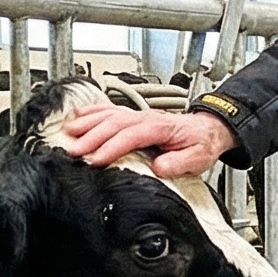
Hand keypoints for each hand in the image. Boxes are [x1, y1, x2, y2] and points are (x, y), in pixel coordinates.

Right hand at [60, 105, 235, 176]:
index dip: (112, 147)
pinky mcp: (134, 117)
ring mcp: (138, 116)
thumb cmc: (200, 144)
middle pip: (114, 123)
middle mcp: (146, 118)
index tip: (97, 160)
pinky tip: (79, 115)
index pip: (131, 135)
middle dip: (92, 136)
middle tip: (75, 151)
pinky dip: (93, 112)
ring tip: (70, 133)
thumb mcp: (198, 158)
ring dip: (88, 123)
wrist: (207, 131)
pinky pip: (110, 110)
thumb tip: (158, 166)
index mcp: (160, 127)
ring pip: (109, 114)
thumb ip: (178, 163)